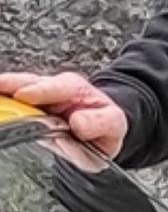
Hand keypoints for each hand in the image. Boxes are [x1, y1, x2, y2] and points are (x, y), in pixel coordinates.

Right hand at [0, 71, 127, 158]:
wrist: (100, 129)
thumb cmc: (105, 123)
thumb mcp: (113, 125)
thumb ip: (100, 123)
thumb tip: (77, 123)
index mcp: (78, 90)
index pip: (60, 86)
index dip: (41, 91)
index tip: (25, 95)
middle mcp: (56, 89)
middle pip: (32, 82)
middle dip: (14, 84)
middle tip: (0, 88)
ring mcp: (40, 97)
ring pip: (19, 88)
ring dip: (5, 90)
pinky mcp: (29, 108)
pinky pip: (12, 100)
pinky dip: (4, 99)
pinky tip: (0, 104)